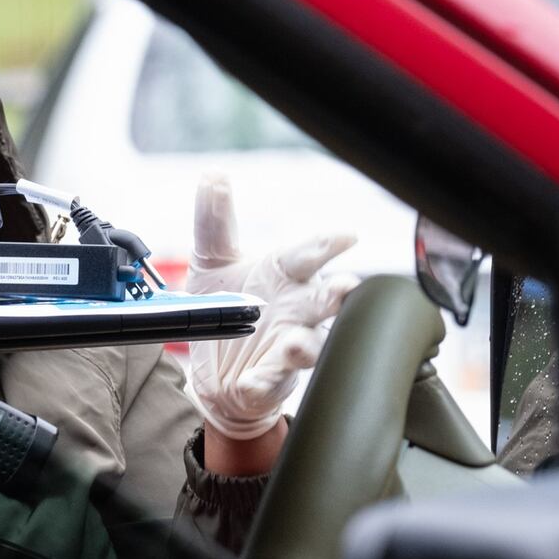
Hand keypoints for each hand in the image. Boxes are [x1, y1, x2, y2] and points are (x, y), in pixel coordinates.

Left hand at [187, 173, 359, 441]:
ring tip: (292, 342)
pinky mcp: (272, 379)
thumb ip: (214, 222)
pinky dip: (262, 381)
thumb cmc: (229, 306)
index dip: (328, 244)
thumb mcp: (212, 261)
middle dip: (336, 294)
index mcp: (285, 274)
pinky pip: (272, 381)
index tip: (346, 236)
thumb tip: (212, 176)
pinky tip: (251, 381)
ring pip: (310, 344)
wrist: (217, 368)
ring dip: (304, 343)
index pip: (309, 254)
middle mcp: (297, 308)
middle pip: (325, 299)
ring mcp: (289, 345)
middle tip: (345, 288)